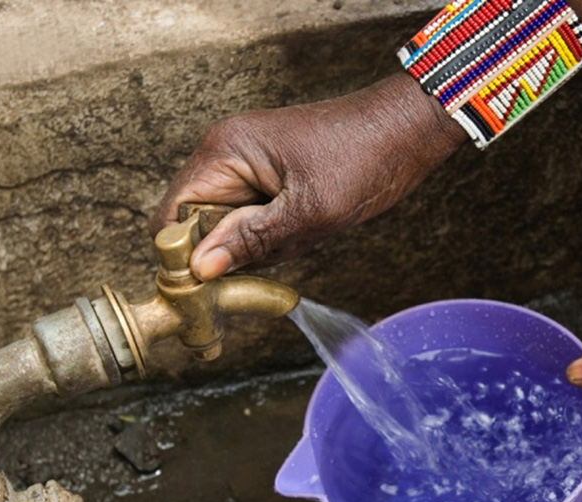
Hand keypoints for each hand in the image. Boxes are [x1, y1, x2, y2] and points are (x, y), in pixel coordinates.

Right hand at [150, 73, 465, 280]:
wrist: (407, 130)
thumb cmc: (365, 158)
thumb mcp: (309, 212)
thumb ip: (251, 241)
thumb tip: (200, 269)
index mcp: (225, 151)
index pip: (173, 215)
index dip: (183, 256)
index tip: (209, 290)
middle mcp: (226, 153)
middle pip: (197, 225)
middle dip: (230, 253)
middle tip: (272, 261)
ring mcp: (247, 165)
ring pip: (228, 226)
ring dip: (258, 246)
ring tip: (303, 233)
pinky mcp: (268, 176)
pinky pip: (253, 219)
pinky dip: (274, 236)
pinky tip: (307, 229)